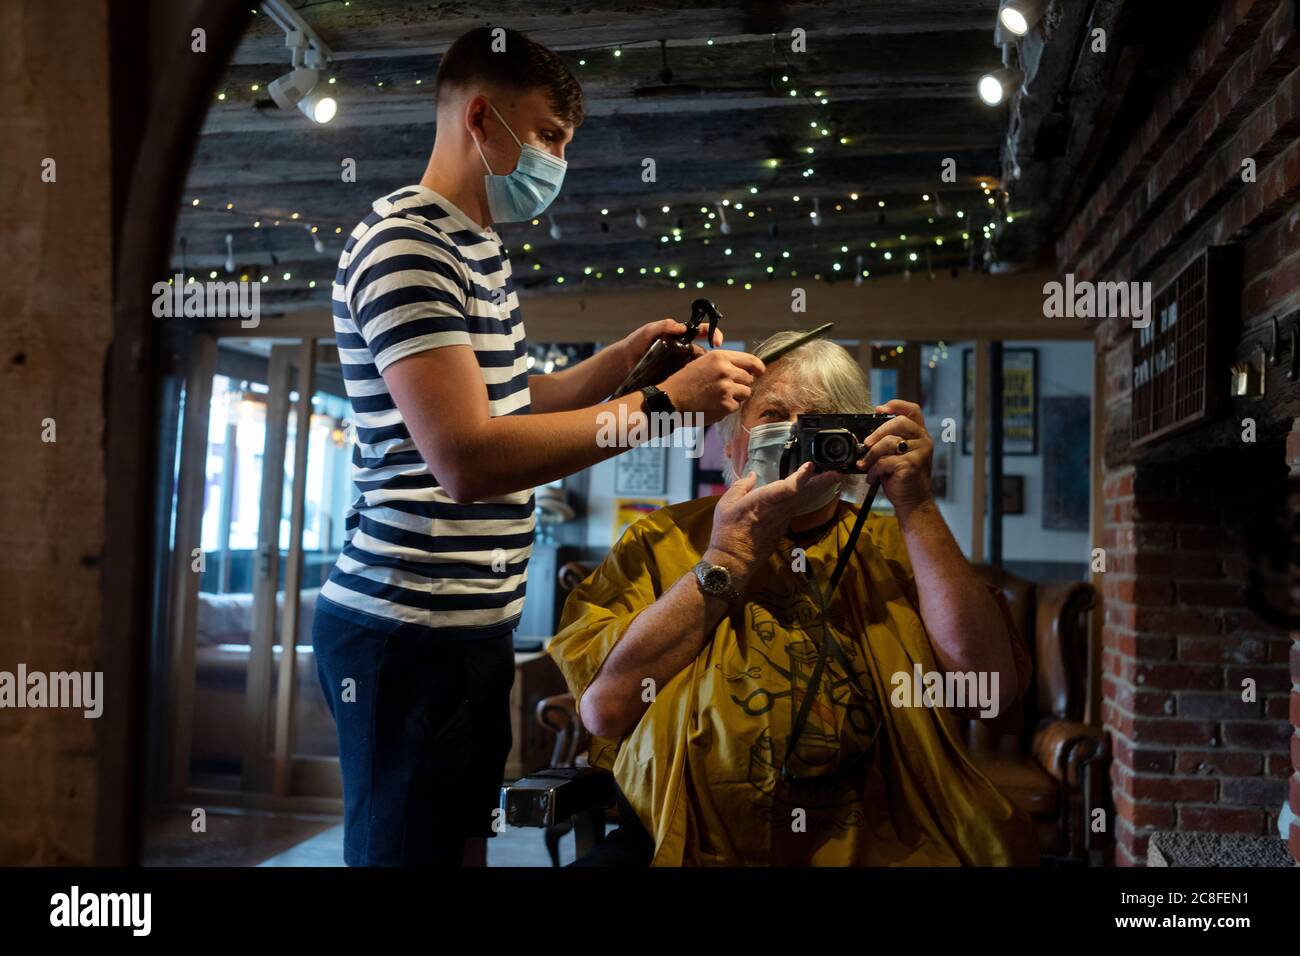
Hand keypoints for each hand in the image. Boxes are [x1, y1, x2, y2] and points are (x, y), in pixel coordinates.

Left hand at [616, 317, 723, 375]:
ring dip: (707, 373)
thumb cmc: (637, 342)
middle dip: (714, 359)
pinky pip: (689, 381)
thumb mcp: (649, 330)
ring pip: (701, 369)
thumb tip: (681, 327)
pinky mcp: (676, 379)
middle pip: (706, 353)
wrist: (624, 362)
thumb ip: (664, 325)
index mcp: (682, 337)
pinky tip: (697, 389)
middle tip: (714, 366)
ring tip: (706, 379)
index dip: (714, 334)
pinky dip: (696, 385)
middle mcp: (685, 351)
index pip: (704, 332)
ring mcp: (681, 366)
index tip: (716, 342)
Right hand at [660, 350, 764, 424]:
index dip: (758, 367)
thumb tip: (747, 369)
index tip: (759, 372)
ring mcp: (726, 389)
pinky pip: (737, 406)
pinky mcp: (726, 405)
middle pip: (749, 379)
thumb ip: (724, 363)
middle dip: (741, 383)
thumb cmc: (685, 381)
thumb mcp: (703, 362)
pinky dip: (728, 407)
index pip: (751, 361)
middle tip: (725, 388)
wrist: (671, 400)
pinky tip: (714, 404)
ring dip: (736, 396)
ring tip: (718, 396)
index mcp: (720, 357)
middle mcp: (725, 371)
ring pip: (746, 393)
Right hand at [706, 463, 841, 589]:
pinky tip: (814, 493)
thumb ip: (741, 486)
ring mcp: (782, 521)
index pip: (786, 488)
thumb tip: (753, 475)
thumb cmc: (728, 531)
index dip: (800, 477)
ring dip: (819, 490)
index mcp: (761, 502)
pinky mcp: (783, 527)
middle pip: (803, 495)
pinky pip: (798, 509)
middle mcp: (776, 511)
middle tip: (837, 474)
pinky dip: (808, 499)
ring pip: (803, 502)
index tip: (810, 466)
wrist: (734, 559)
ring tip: (832, 479)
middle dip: (821, 483)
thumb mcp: (726, 504)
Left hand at [856, 399, 933, 521]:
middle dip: (877, 432)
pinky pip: (884, 461)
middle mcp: (923, 440)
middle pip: (898, 423)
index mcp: (920, 435)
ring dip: (871, 456)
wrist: (913, 502)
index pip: (912, 410)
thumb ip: (890, 441)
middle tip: (866, 444)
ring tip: (866, 465)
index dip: (896, 405)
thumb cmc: (903, 478)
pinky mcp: (912, 464)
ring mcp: (920, 452)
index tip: (878, 409)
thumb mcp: (898, 455)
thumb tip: (867, 436)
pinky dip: (874, 471)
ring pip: (888, 443)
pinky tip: (874, 477)